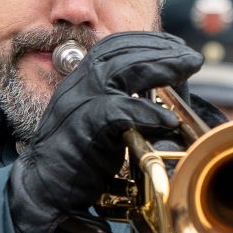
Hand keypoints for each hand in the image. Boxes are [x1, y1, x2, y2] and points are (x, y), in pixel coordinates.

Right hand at [5, 32, 200, 232]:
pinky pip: (117, 110)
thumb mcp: (97, 125)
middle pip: (122, 52)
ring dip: (160, 67)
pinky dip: (147, 112)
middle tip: (191, 57)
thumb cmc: (74, 162)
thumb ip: (121, 106)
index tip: (176, 46)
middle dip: (161, 49)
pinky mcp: (82, 127)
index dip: (147, 41)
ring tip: (188, 70)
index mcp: (80, 82)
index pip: (114, 46)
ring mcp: (78, 103)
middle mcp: (77, 85)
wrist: (41, 191)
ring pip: (122, 71)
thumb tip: (161, 101)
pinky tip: (168, 119)